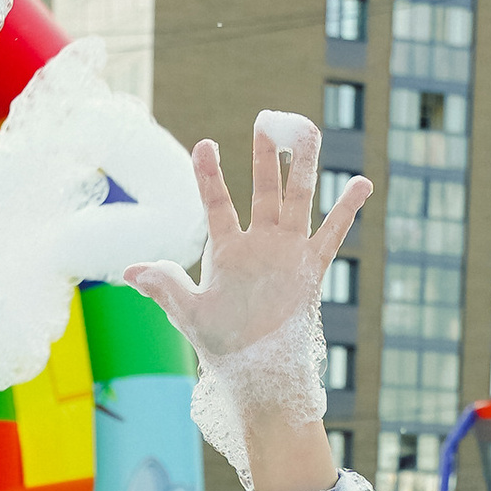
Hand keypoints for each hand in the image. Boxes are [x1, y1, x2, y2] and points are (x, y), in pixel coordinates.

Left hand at [120, 125, 368, 373]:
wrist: (258, 371)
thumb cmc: (221, 345)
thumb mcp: (188, 314)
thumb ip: (165, 287)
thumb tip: (129, 271)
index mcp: (226, 250)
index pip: (217, 203)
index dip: (210, 175)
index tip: (204, 143)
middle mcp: (258, 243)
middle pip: (263, 189)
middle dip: (266, 156)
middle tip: (267, 119)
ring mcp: (287, 252)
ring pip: (298, 199)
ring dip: (305, 166)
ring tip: (310, 130)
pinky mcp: (310, 268)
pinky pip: (332, 234)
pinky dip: (347, 210)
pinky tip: (361, 183)